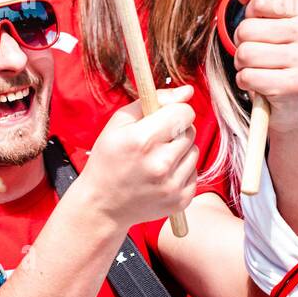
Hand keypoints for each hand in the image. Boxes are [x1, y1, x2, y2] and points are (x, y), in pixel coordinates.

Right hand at [84, 86, 197, 229]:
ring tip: (156, 160)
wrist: (102, 205)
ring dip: (179, 151)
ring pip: (195, 151)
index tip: (163, 118)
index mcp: (142, 140)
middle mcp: (160, 164)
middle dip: (175, 132)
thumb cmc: (108, 160)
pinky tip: (161, 176)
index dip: (174, 111)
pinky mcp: (180, 200)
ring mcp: (171, 185)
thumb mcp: (119, 123)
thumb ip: (153, 101)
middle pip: (190, 131)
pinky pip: (194, 172)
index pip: (184, 113)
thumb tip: (187, 91)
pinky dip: (181, 171)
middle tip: (154, 143)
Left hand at [230, 0, 297, 133]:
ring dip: (243, 65)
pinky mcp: (293, 85)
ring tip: (259, 69)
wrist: (294, 103)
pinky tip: (260, 84)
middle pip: (246, 30)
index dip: (249, 18)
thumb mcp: (272, 28)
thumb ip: (258, 4)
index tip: (262, 30)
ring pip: (245, 54)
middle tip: (257, 56)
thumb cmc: (279, 60)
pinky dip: (246, 82)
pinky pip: (247, 77)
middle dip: (242, 45)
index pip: (260, 2)